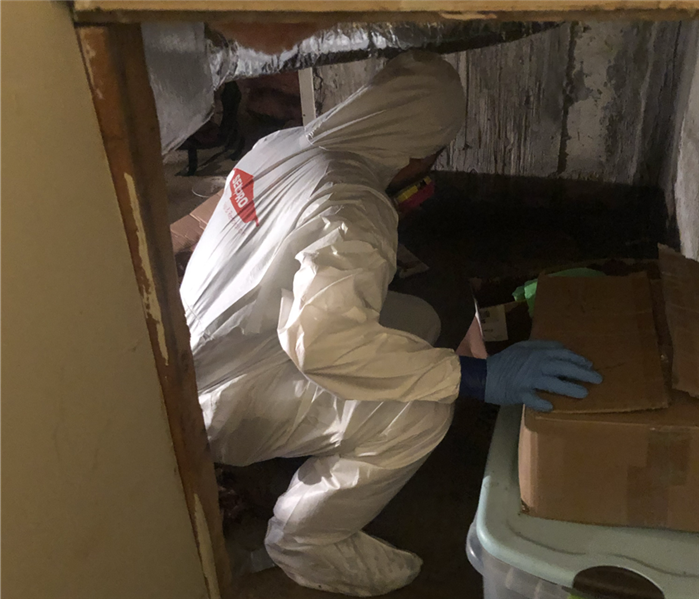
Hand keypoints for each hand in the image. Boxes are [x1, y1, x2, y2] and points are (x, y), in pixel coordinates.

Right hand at [485, 340, 602, 411]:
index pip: (562, 354)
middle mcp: (536, 364)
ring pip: (553, 383)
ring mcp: (528, 379)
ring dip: (569, 388)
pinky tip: (552, 407)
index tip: (590, 365)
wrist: (485, 375)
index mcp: (536, 352)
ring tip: (583, 394)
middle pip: (563, 367)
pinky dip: (542, 403)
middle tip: (597, 379)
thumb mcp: (522, 348)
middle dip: (582, 373)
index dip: (578, 359)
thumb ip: (541, 346)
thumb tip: (562, 348)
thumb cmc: (505, 361)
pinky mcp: (520, 392)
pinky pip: (533, 398)